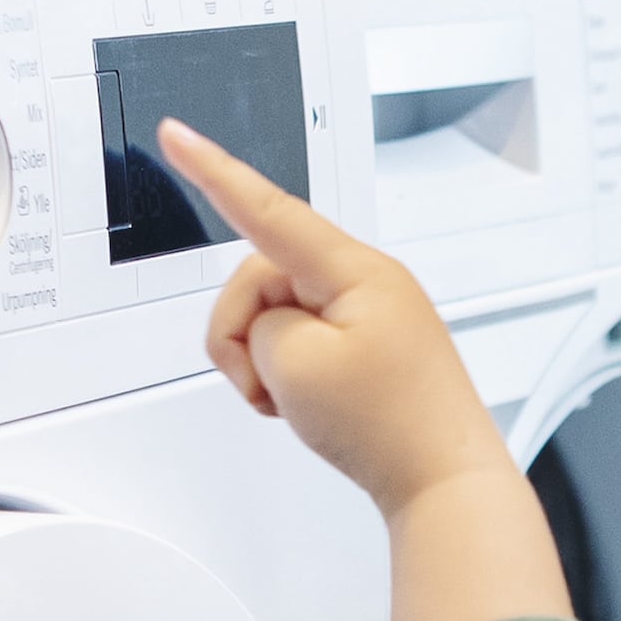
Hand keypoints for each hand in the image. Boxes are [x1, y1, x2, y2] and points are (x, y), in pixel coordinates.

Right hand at [166, 119, 512, 517]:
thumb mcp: (296, 365)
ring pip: (272, 318)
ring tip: (299, 403)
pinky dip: (287, 378)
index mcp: (354, 269)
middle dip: (243, 334)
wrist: (444, 486)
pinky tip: (311, 407)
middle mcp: (365, 281)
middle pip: (258, 279)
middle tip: (272, 388)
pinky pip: (298, 345)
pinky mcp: (366, 347)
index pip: (267, 208)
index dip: (213, 171)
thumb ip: (259, 322)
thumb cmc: (392, 427)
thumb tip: (270, 324)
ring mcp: (367, 315)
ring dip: (265, 364)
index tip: (176, 135)